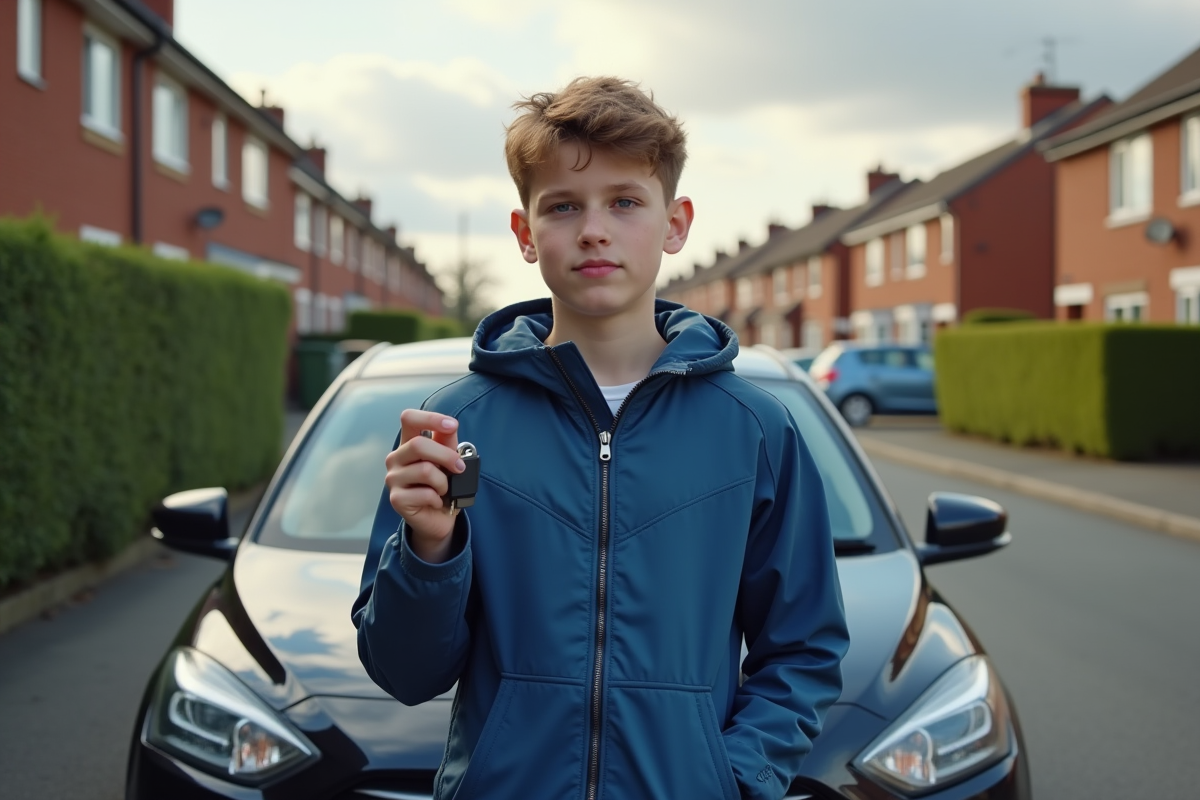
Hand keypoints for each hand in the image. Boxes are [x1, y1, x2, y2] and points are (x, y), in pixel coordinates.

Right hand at [385, 409, 465, 563]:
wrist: (439, 518)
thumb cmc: (443, 486)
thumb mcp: (449, 461)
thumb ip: (448, 443)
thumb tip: (451, 426)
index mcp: (408, 444)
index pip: (409, 418)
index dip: (430, 418)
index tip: (452, 426)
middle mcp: (396, 458)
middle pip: (418, 444)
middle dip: (446, 456)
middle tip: (460, 468)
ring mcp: (393, 478)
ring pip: (424, 470)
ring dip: (443, 482)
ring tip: (444, 489)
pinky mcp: (396, 499)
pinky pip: (424, 493)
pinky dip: (438, 498)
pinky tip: (436, 501)